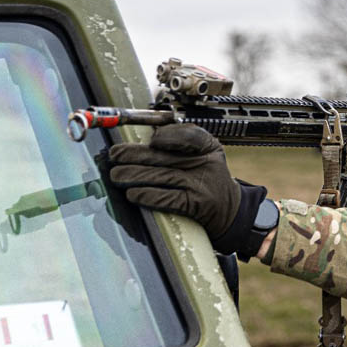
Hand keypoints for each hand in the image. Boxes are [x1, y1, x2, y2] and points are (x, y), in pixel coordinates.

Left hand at [109, 124, 267, 254]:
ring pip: (162, 177)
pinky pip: (168, 199)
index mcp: (208, 147)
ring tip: (116, 176)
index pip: (190, 135)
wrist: (231, 210)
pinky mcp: (195, 206)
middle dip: (135, 155)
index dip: (168, 136)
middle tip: (115, 155)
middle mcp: (206, 164)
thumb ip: (182, 144)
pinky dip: (148, 196)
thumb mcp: (206, 156)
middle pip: (166, 157)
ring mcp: (201, 186)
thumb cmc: (209, 179)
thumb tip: (146, 137)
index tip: (150, 140)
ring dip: (133, 176)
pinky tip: (133, 194)